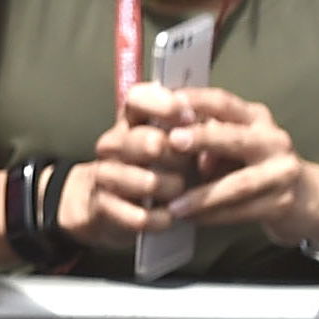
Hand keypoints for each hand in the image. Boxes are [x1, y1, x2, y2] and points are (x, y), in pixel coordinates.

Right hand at [60, 93, 195, 244]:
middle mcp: (114, 144)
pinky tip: (169, 217)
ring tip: (180, 191)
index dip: (162, 105)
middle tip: (188, 160)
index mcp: (132, 122)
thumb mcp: (173, 142)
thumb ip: (191, 129)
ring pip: (144, 180)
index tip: (188, 116)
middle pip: (141, 140)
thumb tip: (214, 125)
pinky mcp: (104, 207)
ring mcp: (106, 175)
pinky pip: (138, 216)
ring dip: (169, 188)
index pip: (137, 99)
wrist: (109, 205)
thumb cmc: (155, 168)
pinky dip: (160, 218)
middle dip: (171, 152)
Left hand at [144, 82, 318, 247]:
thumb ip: (205, 136)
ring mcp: (281, 171)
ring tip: (174, 205)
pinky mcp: (283, 202)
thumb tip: (162, 134)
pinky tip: (191, 220)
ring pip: (239, 184)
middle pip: (235, 137)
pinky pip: (243, 211)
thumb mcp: (233, 144)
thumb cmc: (256, 166)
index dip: (195, 101)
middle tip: (171, 141)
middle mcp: (272, 139)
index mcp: (255, 118)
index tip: (165, 102)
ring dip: (203, 196)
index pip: (223, 102)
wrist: (308, 197)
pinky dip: (214, 217)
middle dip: (203, 138)